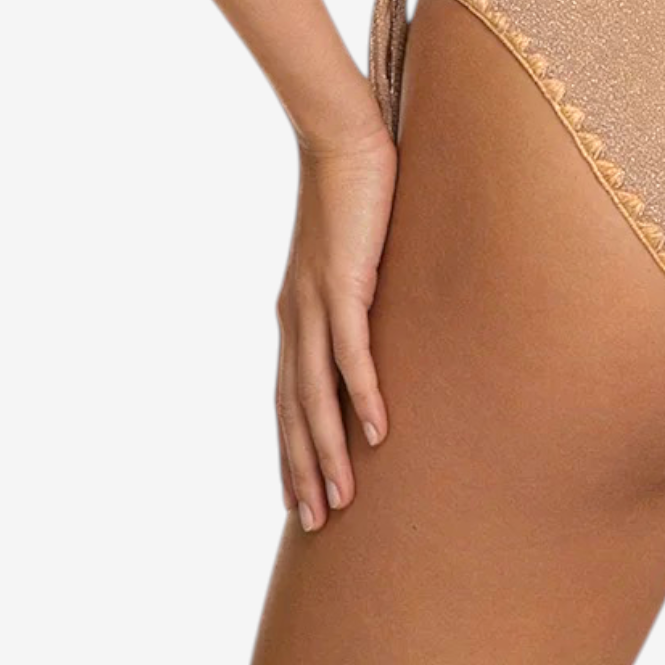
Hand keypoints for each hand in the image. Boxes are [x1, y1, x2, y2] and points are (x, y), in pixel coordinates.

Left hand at [275, 124, 399, 530]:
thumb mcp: (351, 260)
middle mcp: (295, 317)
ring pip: (316, 393)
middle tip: (315, 524)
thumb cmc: (352, 194)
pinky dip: (362, 394)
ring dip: (327, 451)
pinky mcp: (345, 283)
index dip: (290, 451)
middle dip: (302, 469)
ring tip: (342, 500)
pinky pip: (351, 351)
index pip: (287, 397)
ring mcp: (315, 302)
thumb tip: (376, 326)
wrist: (342, 139)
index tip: (297, 500)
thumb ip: (356, 297)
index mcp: (294, 314)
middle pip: (293, 409)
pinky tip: (377, 432)